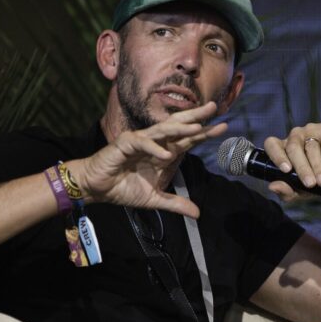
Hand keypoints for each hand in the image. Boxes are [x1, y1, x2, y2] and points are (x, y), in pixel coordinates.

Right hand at [69, 102, 226, 216]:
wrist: (97, 188)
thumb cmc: (123, 188)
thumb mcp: (155, 199)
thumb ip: (176, 204)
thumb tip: (197, 213)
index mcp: (163, 152)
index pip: (188, 140)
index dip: (204, 133)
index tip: (223, 127)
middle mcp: (155, 143)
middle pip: (179, 126)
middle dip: (196, 117)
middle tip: (214, 107)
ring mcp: (140, 140)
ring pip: (163, 130)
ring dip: (180, 128)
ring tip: (197, 127)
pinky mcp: (125, 144)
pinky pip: (142, 142)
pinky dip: (154, 148)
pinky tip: (166, 156)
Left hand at [262, 123, 320, 202]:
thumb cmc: (319, 182)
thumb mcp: (302, 192)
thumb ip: (287, 191)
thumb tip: (273, 187)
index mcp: (284, 149)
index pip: (272, 144)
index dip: (276, 155)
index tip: (286, 170)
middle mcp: (295, 137)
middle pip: (292, 147)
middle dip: (301, 168)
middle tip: (310, 184)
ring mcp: (311, 131)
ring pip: (311, 148)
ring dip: (318, 167)